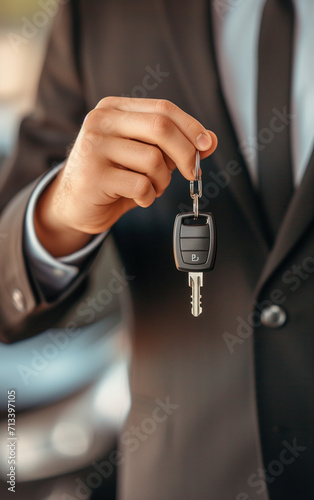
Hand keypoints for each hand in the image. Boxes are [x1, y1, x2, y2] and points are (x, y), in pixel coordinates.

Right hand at [35, 97, 217, 255]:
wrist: (73, 204)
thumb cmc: (112, 177)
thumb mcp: (143, 156)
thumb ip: (172, 145)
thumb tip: (210, 141)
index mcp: (114, 109)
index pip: (163, 108)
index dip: (191, 127)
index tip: (206, 145)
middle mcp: (102, 122)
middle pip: (161, 127)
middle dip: (186, 153)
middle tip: (192, 172)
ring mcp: (95, 147)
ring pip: (153, 159)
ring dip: (163, 181)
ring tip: (152, 188)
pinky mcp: (94, 175)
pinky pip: (140, 185)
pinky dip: (149, 196)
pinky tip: (139, 198)